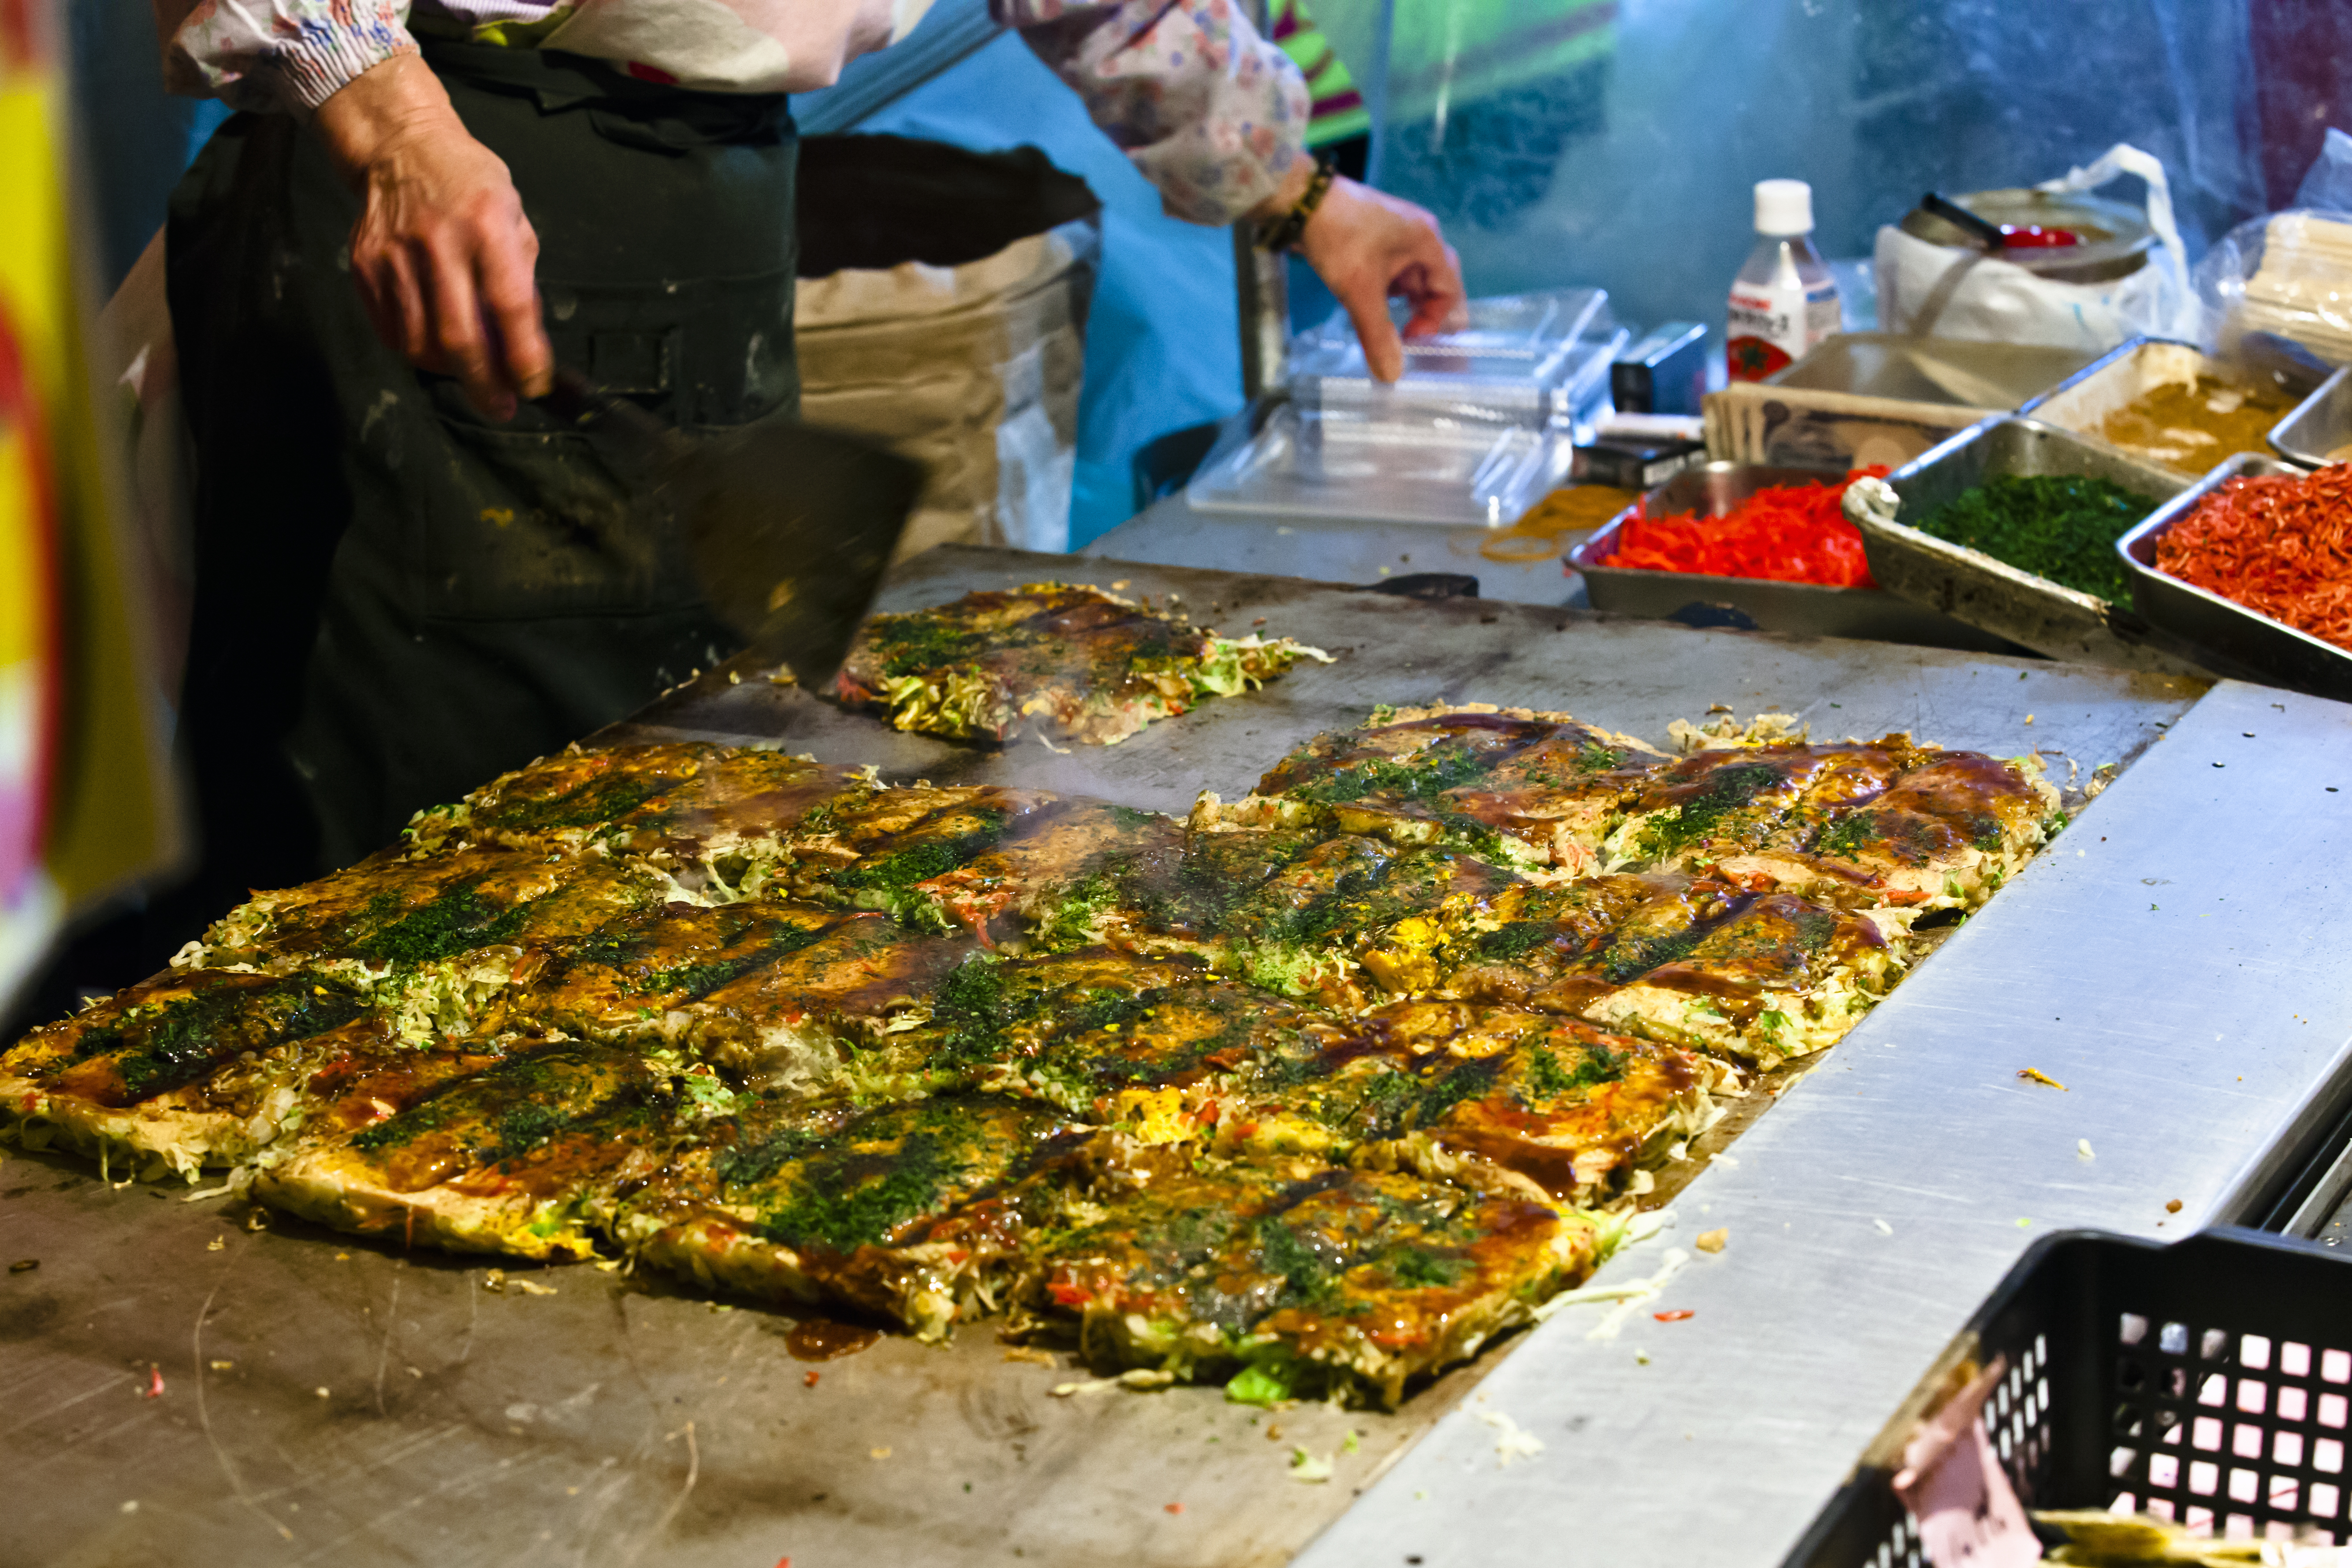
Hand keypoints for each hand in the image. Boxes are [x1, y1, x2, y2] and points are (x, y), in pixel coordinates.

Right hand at [310, 54, 550, 418]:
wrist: (402, 148)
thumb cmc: (470, 185)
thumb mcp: (514, 219)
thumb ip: (521, 281)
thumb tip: (524, 345)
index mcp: (486, 225)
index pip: (509, 305)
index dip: (523, 356)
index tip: (534, 387)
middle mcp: (437, 240)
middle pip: (458, 337)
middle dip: (484, 385)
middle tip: (501, 407)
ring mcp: (394, 255)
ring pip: (420, 344)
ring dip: (450, 373)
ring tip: (470, 375)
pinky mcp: (364, 265)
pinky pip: (391, 331)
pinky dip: (417, 352)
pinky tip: (435, 350)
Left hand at [1292, 174, 1465, 381]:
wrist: (1301, 200)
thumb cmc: (1339, 240)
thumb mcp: (1359, 291)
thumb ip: (1378, 334)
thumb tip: (1392, 375)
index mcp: (1427, 241)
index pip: (1449, 288)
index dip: (1435, 319)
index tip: (1411, 338)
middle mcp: (1419, 233)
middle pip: (1435, 281)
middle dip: (1425, 311)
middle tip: (1411, 339)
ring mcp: (1398, 232)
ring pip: (1411, 276)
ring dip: (1404, 302)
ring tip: (1389, 326)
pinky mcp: (1377, 235)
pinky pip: (1393, 268)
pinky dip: (1387, 289)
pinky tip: (1372, 304)